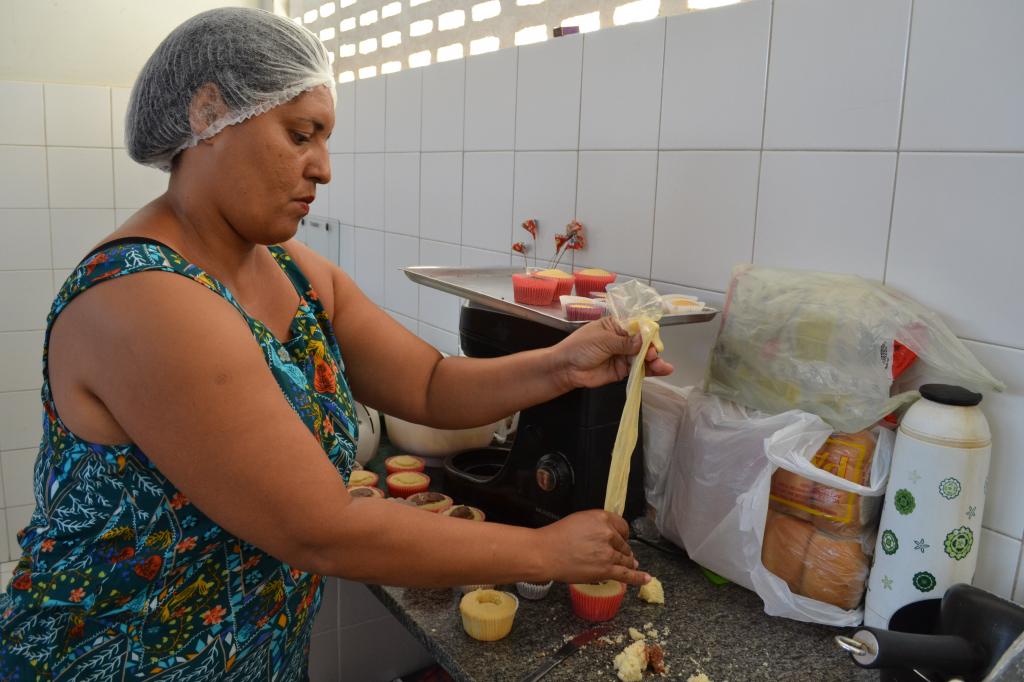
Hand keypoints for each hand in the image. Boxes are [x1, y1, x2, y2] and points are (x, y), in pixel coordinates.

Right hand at [536, 510, 649, 585]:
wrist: (545, 553)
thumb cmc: (556, 536)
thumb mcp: (579, 520)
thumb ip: (597, 524)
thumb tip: (608, 534)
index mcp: (602, 518)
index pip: (622, 526)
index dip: (622, 534)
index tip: (621, 537)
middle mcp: (608, 534)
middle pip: (624, 543)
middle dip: (622, 549)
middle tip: (616, 553)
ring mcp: (609, 553)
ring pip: (626, 558)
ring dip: (628, 561)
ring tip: (631, 564)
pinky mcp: (606, 570)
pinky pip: (627, 574)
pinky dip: (638, 577)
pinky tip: (646, 578)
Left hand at [553, 317, 672, 390]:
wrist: (566, 369)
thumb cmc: (579, 347)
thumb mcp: (602, 340)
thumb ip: (624, 342)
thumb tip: (644, 340)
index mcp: (616, 326)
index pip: (637, 325)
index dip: (647, 331)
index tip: (654, 337)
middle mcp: (623, 339)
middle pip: (644, 342)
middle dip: (652, 347)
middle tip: (653, 354)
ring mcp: (623, 355)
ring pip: (644, 356)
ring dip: (655, 360)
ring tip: (661, 365)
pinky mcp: (623, 370)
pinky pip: (640, 369)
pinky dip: (651, 370)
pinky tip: (663, 370)